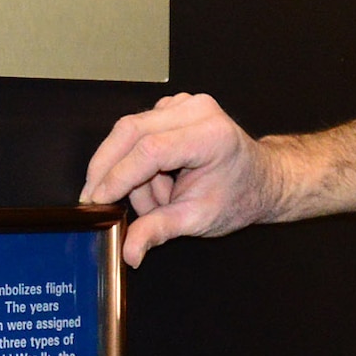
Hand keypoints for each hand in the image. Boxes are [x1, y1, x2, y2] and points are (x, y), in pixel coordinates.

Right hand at [80, 93, 282, 264]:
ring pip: (129, 133)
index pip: (150, 150)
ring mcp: (183, 104)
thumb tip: (129, 251)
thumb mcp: (197, 219)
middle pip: (130, 131)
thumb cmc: (237, 196)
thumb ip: (158, 231)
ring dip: (130, 171)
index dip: (119, 175)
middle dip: (108, 169)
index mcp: (211, 136)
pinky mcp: (171, 107)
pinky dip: (137, 162)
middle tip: (97, 199)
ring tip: (156, 200)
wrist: (258, 179)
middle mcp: (197, 110)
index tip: (98, 199)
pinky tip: (157, 181)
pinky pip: (136, 132)